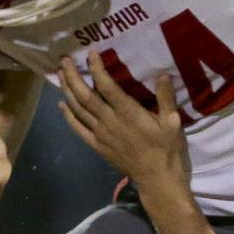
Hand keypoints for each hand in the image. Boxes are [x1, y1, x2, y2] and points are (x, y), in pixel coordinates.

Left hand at [56, 54, 191, 203]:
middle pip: (85, 96)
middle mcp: (109, 121)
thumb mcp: (172, 122)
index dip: (97, 69)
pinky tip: (62, 105)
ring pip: (78, 110)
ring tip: (61, 74)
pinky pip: (78, 128)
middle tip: (64, 60)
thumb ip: (165, 98)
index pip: (107, 87)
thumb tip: (163, 74)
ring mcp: (100, 134)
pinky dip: (68, 116)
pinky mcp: (97, 145)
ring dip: (67, 91)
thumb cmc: (166, 149)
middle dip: (73, 76)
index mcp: (128, 113)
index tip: (91, 54)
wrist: (156, 179)